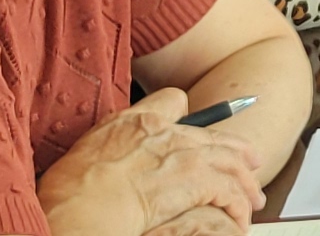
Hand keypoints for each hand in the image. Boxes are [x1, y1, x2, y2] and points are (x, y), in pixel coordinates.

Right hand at [35, 90, 262, 235]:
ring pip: (227, 160)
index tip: (195, 132)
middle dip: (235, 151)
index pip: (173, 101)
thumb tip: (107, 162)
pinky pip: (228, 190)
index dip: (187, 118)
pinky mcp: (192, 180)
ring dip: (244, 181)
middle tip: (250, 162)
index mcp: (130, 122)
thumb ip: (108, 151)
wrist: (77, 212)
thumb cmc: (67, 196)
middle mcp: (159, 131)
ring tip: (252, 198)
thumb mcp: (82, 158)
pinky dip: (238, 205)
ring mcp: (179, 154)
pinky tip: (239, 218)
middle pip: (211, 134)